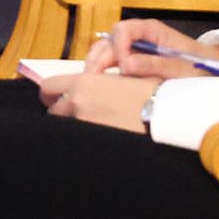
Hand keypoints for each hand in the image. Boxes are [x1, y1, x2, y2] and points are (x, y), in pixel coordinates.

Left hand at [41, 70, 160, 131]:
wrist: (171, 115)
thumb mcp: (124, 76)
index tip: (56, 98)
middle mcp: (78, 104)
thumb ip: (100, 80)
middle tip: (79, 114)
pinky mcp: (95, 142)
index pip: (48, 87)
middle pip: (55, 112)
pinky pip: (82, 140)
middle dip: (63, 113)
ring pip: (68, 128)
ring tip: (95, 126)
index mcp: (83, 83)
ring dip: (76, 126)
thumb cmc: (153, 91)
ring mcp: (85, 125)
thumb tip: (89, 82)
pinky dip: (87, 139)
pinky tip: (101, 139)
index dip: (51, 94)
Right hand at [86, 19, 218, 79]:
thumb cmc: (202, 67)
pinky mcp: (134, 61)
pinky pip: (113, 62)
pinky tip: (102, 85)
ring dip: (97, 65)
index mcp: (151, 30)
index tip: (122, 65)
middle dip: (99, 59)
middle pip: (109, 41)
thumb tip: (125, 64)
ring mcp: (134, 48)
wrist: (217, 74)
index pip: (123, 30)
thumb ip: (154, 64)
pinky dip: (104, 72)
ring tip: (92, 85)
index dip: (118, 45)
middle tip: (92, 80)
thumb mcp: (182, 68)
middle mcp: (139, 36)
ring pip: (106, 51)